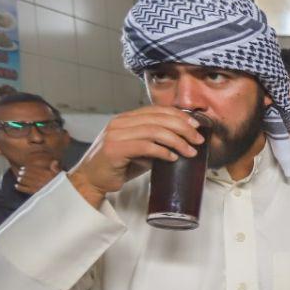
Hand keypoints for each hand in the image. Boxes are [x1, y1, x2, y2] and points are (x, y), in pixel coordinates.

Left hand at [14, 159, 60, 194]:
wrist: (64, 196)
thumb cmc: (64, 185)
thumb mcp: (61, 176)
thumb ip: (56, 168)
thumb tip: (54, 161)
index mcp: (48, 174)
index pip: (35, 170)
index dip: (28, 168)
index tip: (23, 167)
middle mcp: (43, 179)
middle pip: (30, 175)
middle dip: (24, 173)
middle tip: (20, 172)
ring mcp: (39, 186)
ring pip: (28, 181)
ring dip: (22, 179)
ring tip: (18, 178)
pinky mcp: (37, 192)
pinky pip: (27, 189)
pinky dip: (21, 188)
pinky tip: (16, 186)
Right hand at [67, 106, 205, 208]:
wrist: (92, 179)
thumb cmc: (118, 166)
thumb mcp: (140, 150)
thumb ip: (156, 142)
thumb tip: (184, 142)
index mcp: (126, 119)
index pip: (156, 110)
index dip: (178, 115)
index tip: (196, 125)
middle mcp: (120, 122)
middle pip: (158, 119)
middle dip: (183, 128)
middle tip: (198, 140)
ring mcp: (116, 134)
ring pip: (154, 131)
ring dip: (177, 141)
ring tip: (190, 151)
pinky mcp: (114, 149)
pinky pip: (144, 146)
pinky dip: (162, 151)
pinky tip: (172, 157)